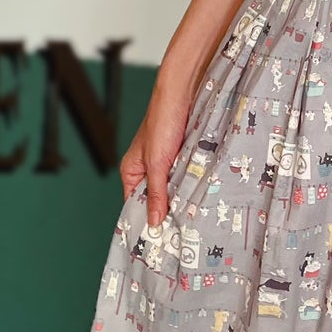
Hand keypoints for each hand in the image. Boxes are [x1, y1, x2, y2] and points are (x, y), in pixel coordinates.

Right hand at [118, 71, 195, 228]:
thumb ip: (156, 192)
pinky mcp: (183, 154)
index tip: (158, 241)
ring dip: (181, 197)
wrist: (183, 91)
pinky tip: (200, 194)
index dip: (145, 220)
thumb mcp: (157, 162)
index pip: (134, 203)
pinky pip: (186, 175)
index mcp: (131, 170)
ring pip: (173, 187)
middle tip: (179, 233)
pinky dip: (191, 183)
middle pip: (155, 197)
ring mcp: (166, 160)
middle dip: (166, 210)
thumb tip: (154, 221)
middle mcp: (147, 167)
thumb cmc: (162, 119)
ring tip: (191, 217)